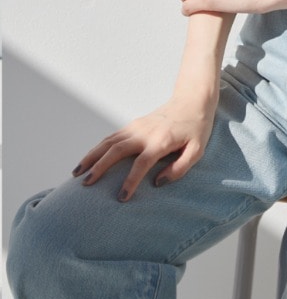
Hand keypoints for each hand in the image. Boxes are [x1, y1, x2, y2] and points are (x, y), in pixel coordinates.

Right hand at [72, 94, 216, 200]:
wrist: (192, 101)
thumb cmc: (196, 129)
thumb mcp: (197, 150)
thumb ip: (180, 167)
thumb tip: (157, 182)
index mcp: (162, 141)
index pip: (142, 163)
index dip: (130, 181)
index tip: (121, 197)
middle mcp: (145, 132)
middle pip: (117, 149)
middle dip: (100, 167)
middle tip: (86, 185)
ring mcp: (136, 126)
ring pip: (108, 142)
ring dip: (91, 156)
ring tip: (77, 174)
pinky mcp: (132, 125)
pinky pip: (110, 137)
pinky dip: (96, 149)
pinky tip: (87, 160)